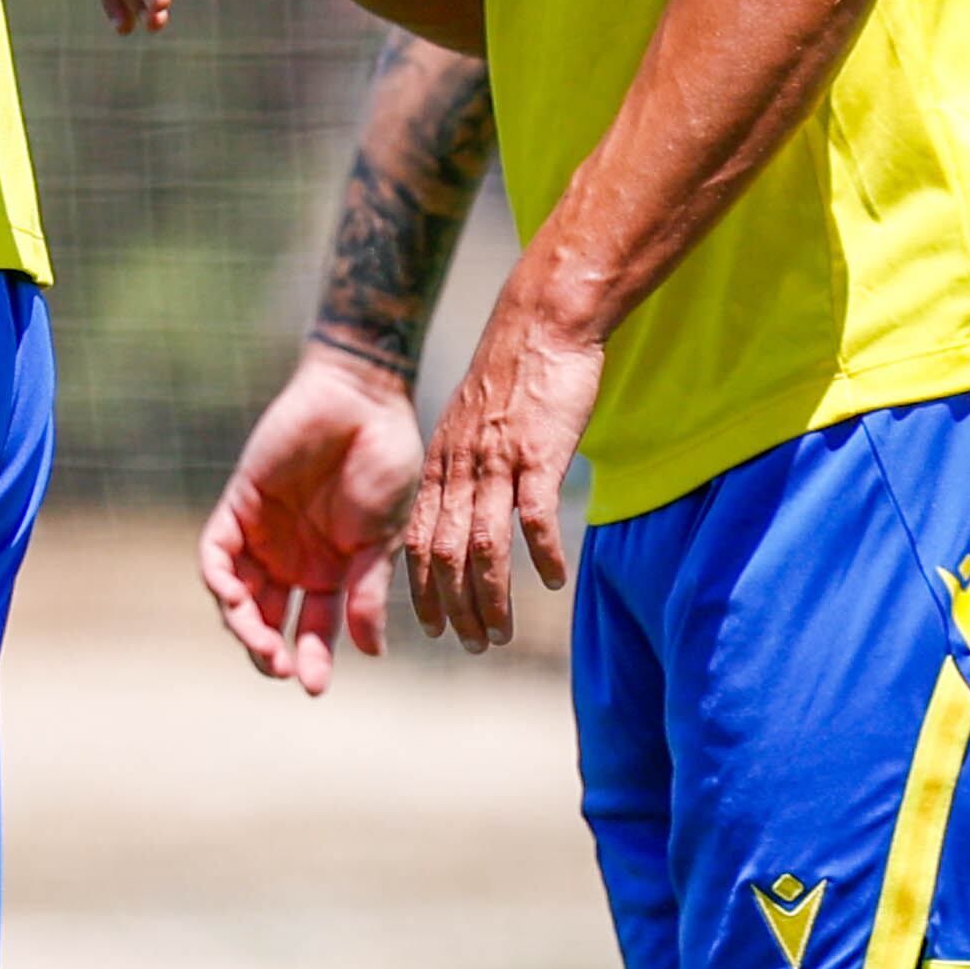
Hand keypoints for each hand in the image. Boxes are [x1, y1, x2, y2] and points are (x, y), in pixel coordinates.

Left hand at [198, 345, 424, 693]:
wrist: (361, 401)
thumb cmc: (384, 463)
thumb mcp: (381, 538)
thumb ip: (366, 591)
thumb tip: (370, 653)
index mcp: (332, 572)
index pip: (313, 629)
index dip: (312, 659)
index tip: (313, 686)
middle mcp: (293, 560)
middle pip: (268, 620)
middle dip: (270, 651)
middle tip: (281, 668)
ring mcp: (263, 535)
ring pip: (239, 596)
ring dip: (244, 626)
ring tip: (263, 645)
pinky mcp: (238, 506)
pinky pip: (216, 554)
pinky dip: (219, 580)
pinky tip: (234, 599)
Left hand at [401, 291, 601, 651]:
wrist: (540, 324)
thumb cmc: (511, 379)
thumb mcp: (469, 428)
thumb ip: (463, 472)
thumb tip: (469, 519)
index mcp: (439, 465)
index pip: (415, 541)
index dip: (421, 590)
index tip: (433, 628)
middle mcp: (459, 468)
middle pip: (443, 555)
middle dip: (453, 608)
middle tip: (473, 644)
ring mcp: (497, 461)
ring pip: (482, 545)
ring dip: (491, 596)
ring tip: (502, 632)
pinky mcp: (537, 451)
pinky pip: (534, 515)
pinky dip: (542, 553)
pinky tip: (554, 580)